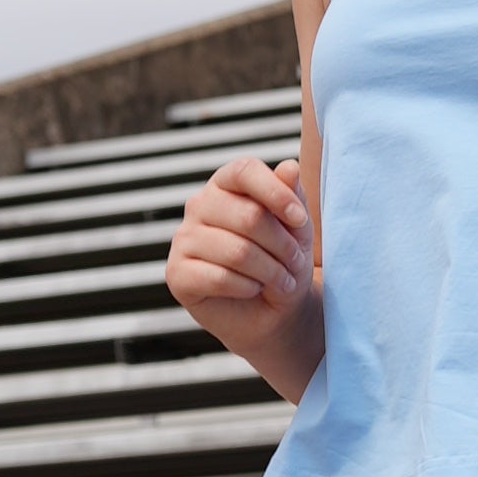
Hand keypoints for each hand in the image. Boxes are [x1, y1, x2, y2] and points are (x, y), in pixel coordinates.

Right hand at [166, 151, 314, 337]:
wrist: (272, 309)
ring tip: (282, 281)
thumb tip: (289, 167)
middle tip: (295, 262)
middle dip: (282, 245)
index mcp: (226, 184)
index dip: (276, 194)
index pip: (245, 171)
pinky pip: (219, 278)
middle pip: (248, 216)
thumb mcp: (297, 227)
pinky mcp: (177, 273)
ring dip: (270, 271)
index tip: (300, 220)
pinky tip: (253, 289)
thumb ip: (292, 196)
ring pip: (237, 251)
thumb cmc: (283, 260)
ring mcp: (184, 239)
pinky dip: (247, 288)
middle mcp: (199, 205)